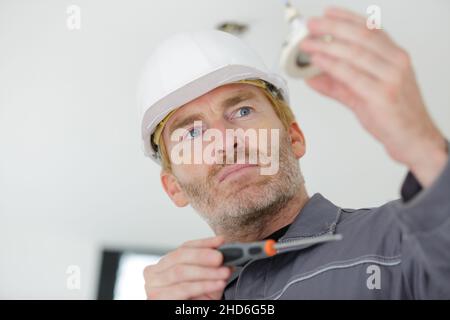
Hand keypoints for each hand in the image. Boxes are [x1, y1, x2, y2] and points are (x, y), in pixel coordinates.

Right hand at [143, 236, 231, 299]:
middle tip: (221, 257)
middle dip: (203, 255)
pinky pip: (183, 288)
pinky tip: (217, 284)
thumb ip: (212, 268)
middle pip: (180, 256)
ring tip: (224, 272)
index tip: (220, 241)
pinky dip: (203, 285)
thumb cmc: (193, 301)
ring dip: (206, 272)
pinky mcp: (157, 298)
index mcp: (165, 264)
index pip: (184, 247)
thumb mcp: (204, 282)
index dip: (203, 243)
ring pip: (181, 272)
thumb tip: (226, 254)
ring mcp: (153, 285)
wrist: (185, 317)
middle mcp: (154, 272)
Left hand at [300, 6, 447, 186]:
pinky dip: (331, 65)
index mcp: (395, 56)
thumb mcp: (363, 94)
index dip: (347, 18)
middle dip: (332, 27)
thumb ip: (337, 84)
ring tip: (307, 44)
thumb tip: (311, 77)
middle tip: (311, 26)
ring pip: (355, 53)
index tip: (327, 13)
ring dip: (327, 46)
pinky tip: (317, 61)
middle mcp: (396, 62)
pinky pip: (352, 75)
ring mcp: (391, 77)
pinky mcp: (382, 95)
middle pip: (361, 36)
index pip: (370, 28)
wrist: (413, 139)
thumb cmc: (393, 115)